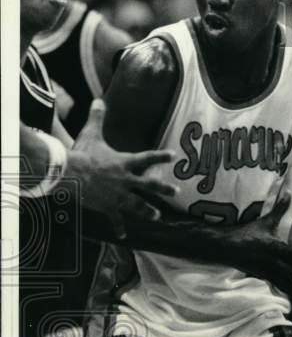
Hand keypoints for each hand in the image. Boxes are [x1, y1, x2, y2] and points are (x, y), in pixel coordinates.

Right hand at [69, 99, 176, 239]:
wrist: (70, 173)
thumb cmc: (82, 153)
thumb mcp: (91, 133)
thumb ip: (97, 118)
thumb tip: (99, 100)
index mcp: (124, 162)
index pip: (147, 158)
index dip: (161, 156)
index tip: (173, 156)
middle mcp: (126, 180)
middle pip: (149, 185)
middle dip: (163, 189)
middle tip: (176, 192)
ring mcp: (118, 195)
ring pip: (138, 205)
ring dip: (148, 211)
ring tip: (157, 216)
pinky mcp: (108, 207)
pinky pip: (115, 219)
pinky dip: (119, 227)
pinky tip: (124, 235)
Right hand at [224, 192, 291, 302]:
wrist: (227, 250)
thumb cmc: (248, 233)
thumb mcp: (264, 221)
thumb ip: (279, 208)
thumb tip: (289, 189)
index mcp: (271, 247)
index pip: (286, 249)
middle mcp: (271, 262)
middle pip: (289, 271)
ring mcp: (269, 273)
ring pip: (288, 285)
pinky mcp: (268, 279)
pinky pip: (283, 288)